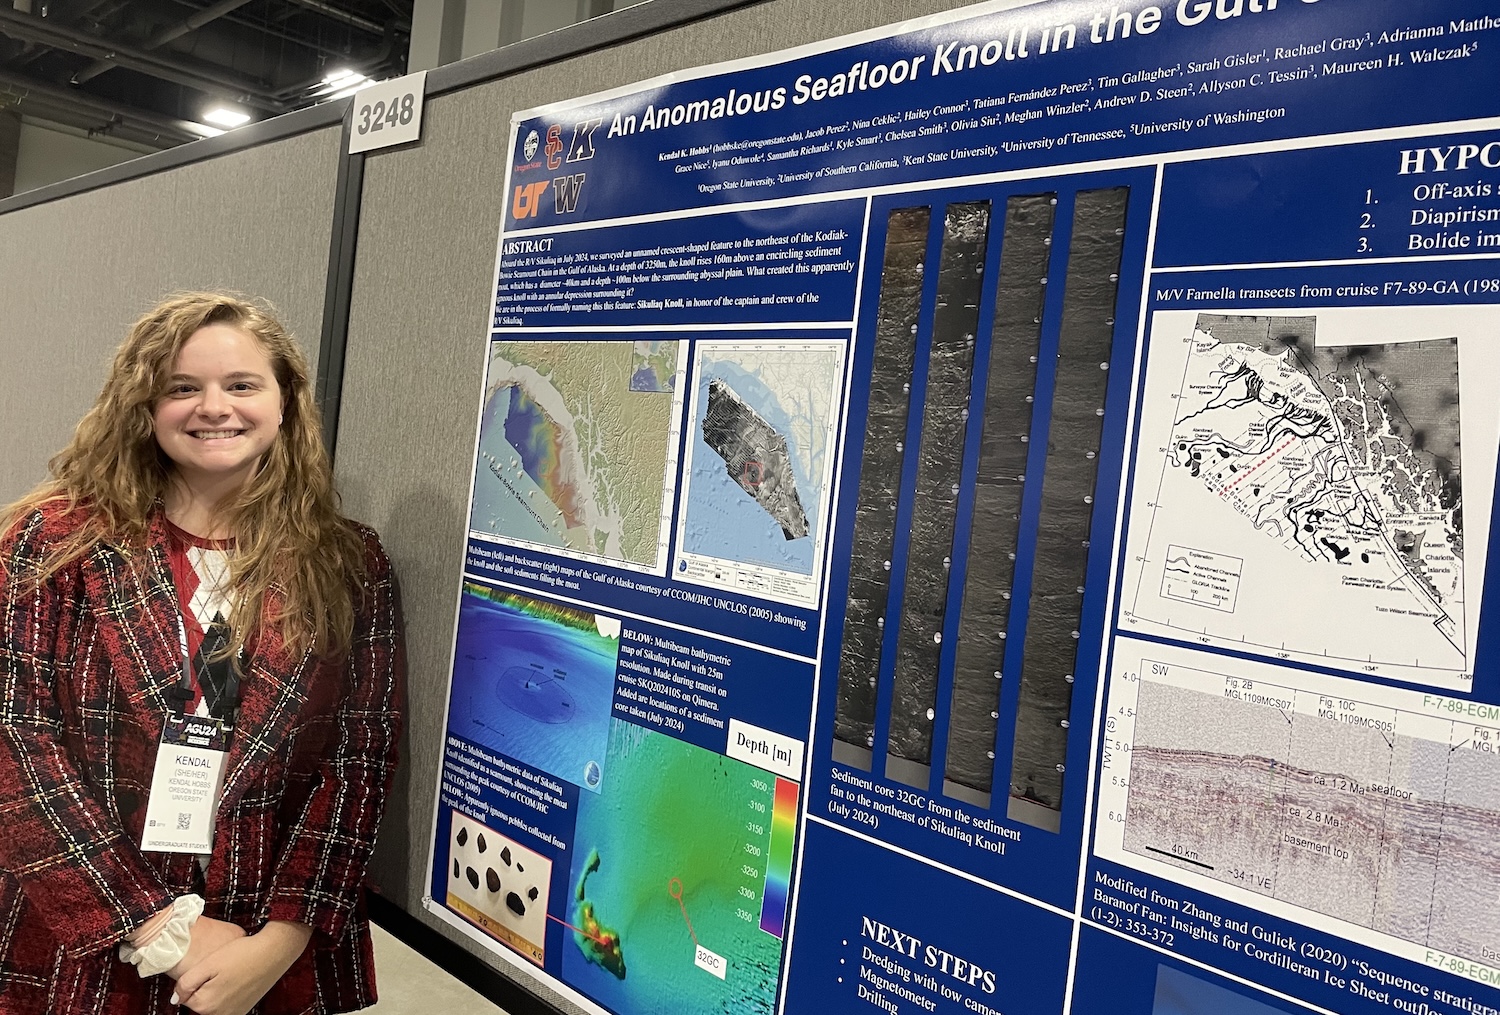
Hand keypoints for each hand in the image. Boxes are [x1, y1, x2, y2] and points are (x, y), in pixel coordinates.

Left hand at [171, 921, 312, 1014]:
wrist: (274, 951)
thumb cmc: (242, 954)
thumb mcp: (208, 964)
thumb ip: (186, 983)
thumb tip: (175, 999)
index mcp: (206, 1005)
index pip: (184, 997)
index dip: (192, 979)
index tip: (205, 967)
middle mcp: (219, 1014)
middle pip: (199, 1001)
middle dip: (204, 986)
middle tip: (219, 968)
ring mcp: (233, 1013)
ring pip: (213, 1003)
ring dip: (216, 990)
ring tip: (229, 972)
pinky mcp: (244, 1009)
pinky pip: (227, 1005)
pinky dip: (228, 993)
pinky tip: (236, 978)